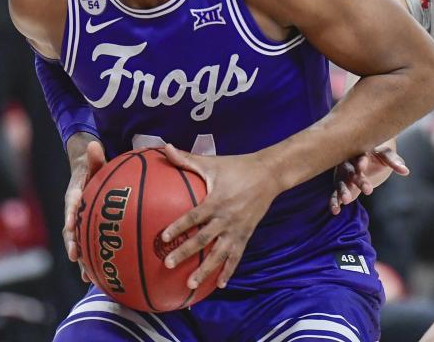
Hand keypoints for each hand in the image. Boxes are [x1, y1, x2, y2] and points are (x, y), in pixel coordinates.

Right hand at [64, 138, 105, 282]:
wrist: (85, 171)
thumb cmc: (92, 165)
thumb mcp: (93, 159)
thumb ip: (94, 155)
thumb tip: (94, 144)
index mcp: (74, 194)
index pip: (71, 205)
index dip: (70, 215)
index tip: (70, 225)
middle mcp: (73, 210)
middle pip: (71, 229)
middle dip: (72, 244)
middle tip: (76, 257)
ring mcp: (78, 221)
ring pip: (78, 241)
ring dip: (82, 258)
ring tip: (88, 275)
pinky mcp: (86, 227)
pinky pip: (88, 244)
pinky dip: (92, 258)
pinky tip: (99, 276)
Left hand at [160, 144, 281, 289]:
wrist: (270, 174)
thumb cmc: (237, 167)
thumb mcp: (212, 163)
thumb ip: (187, 159)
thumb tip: (164, 147)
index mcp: (216, 201)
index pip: (194, 216)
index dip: (179, 227)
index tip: (164, 238)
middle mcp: (226, 218)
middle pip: (203, 239)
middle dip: (186, 253)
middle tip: (168, 265)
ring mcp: (237, 229)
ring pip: (219, 253)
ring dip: (205, 270)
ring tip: (190, 285)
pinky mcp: (246, 234)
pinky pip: (236, 256)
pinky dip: (228, 271)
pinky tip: (219, 285)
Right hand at [330, 145, 408, 214]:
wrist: (365, 155)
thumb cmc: (377, 153)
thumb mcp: (386, 155)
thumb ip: (394, 162)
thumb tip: (406, 171)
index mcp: (359, 151)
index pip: (359, 155)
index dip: (360, 160)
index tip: (362, 165)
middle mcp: (348, 162)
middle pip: (351, 170)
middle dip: (357, 180)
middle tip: (368, 190)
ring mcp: (343, 174)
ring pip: (341, 182)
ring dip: (343, 191)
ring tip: (346, 200)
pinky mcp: (340, 185)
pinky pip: (335, 193)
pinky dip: (334, 201)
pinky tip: (335, 211)